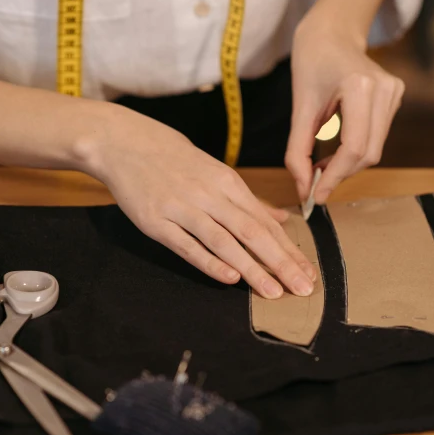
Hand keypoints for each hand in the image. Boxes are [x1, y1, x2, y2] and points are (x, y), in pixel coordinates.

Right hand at [87, 106, 315, 298]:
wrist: (124, 142)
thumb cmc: (174, 159)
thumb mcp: (216, 173)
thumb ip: (249, 201)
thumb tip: (283, 218)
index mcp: (228, 183)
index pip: (266, 223)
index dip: (289, 250)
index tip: (309, 274)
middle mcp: (210, 195)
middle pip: (253, 232)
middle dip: (281, 262)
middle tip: (302, 288)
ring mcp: (182, 208)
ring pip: (224, 241)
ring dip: (251, 268)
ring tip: (273, 292)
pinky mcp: (156, 222)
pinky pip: (187, 245)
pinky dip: (209, 262)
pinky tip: (230, 278)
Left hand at [286, 15, 404, 203]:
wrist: (332, 34)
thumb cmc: (311, 64)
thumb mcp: (299, 108)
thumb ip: (297, 151)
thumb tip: (303, 189)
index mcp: (360, 87)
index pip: (353, 147)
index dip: (335, 177)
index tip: (316, 196)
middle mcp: (385, 90)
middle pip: (368, 154)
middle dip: (340, 174)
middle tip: (314, 184)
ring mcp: (395, 93)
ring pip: (374, 150)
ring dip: (347, 166)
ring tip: (321, 167)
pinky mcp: (396, 97)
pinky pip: (377, 138)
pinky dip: (355, 152)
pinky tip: (336, 152)